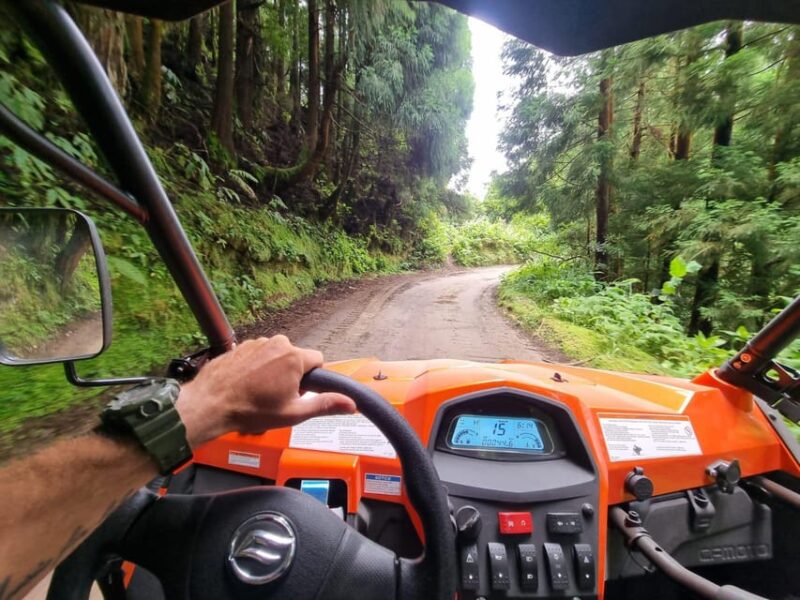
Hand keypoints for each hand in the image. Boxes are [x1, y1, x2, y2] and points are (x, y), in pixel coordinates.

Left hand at [175, 336, 355, 447]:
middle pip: (296, 357)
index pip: (318, 359)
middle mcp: (277, 343)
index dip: (312, 378)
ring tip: (259, 392)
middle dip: (292, 374)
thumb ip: (325, 405)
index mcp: (294, 357)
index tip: (300, 392)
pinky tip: (246, 384)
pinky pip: (258, 354)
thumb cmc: (250, 410)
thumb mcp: (294, 413)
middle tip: (278, 396)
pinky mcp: (240, 346)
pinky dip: (256, 367)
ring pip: (276, 355)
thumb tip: (352, 404)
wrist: (210, 404)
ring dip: (273, 370)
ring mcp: (256, 342)